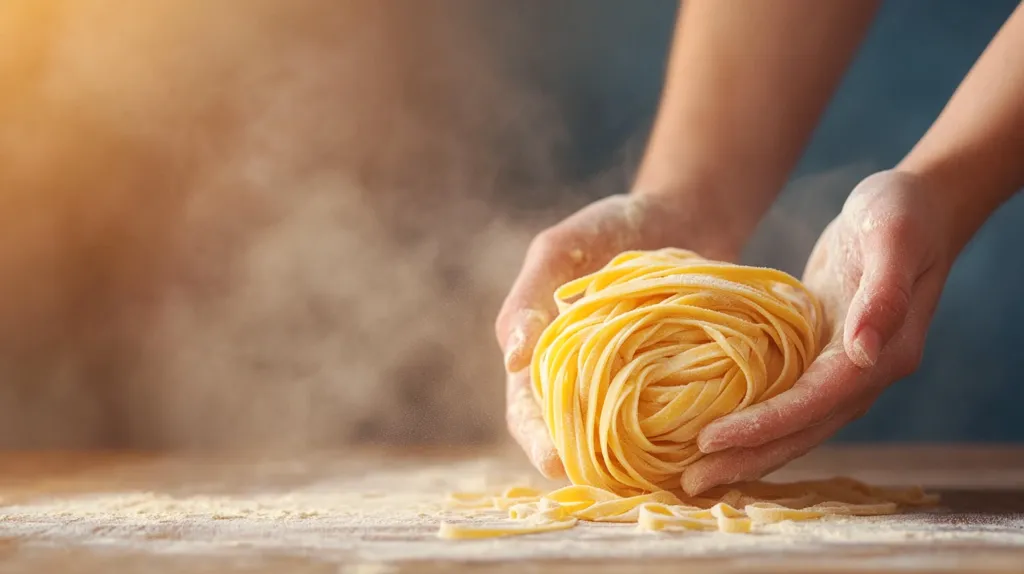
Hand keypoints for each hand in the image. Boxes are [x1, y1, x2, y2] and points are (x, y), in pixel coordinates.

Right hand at [498, 191, 747, 477]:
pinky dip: (679, 440)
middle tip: (609, 486)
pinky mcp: (677, 382)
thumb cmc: (612, 227)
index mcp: (545, 355)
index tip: (555, 462)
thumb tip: (513, 357)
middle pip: (575, 437)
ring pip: (624, 439)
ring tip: (654, 482)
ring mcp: (633, 384)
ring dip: (633, 464)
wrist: (681, 214)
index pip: (528, 411)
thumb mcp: (563, 248)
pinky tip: (697, 455)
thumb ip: (529, 295)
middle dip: (588, 466)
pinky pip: (672, 420)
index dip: (536, 440)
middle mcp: (586, 379)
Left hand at [681, 170, 956, 494]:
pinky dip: (756, 420)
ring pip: (794, 424)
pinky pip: (788, 399)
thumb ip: (883, 295)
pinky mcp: (824, 355)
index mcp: (884, 354)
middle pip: (802, 430)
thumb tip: (863, 353)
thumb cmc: (901, 213)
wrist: (917, 206)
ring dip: (748, 450)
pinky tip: (720, 430)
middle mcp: (864, 374)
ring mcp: (844, 369)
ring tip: (696, 472)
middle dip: (747, 458)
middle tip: (689, 483)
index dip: (765, 426)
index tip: (711, 440)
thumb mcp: (893, 238)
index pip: (814, 403)